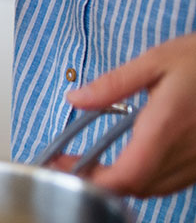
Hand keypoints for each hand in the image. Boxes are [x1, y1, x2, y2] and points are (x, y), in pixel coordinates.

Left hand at [57, 32, 195, 196]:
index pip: (127, 174)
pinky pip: (173, 182)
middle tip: (72, 163)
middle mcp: (185, 150)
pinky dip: (147, 178)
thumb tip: (76, 98)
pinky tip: (132, 159)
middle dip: (100, 182)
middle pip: (137, 187)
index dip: (93, 180)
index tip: (66, 165)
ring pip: (155, 189)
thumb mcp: (156, 60)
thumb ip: (113, 84)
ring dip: (123, 182)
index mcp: (167, 126)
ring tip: (94, 163)